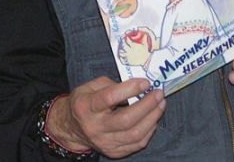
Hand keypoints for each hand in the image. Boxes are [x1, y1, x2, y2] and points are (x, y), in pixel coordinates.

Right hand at [46, 77, 164, 158]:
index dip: (130, 89)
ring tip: (161, 104)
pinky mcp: (113, 152)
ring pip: (135, 134)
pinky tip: (153, 118)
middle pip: (126, 119)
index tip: (146, 82)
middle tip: (159, 93)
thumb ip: (112, 84)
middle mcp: (95, 127)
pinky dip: (149, 130)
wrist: (72, 128)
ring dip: (153, 118)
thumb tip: (137, 86)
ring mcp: (104, 142)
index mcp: (87, 107)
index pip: (110, 98)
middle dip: (148, 105)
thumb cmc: (85, 101)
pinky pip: (137, 144)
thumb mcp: (92, 86)